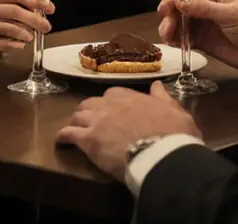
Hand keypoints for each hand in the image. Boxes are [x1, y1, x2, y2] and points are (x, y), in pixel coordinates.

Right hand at [0, 0, 53, 58]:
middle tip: (47, 26)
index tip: (48, 7)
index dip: (35, 0)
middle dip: (37, 19)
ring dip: (26, 33)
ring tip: (31, 37)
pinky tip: (19, 46)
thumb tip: (26, 10)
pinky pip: (0, 43)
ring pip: (11, 28)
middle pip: (17, 11)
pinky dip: (13, 45)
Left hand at [55, 81, 201, 181]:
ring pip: (78, 115)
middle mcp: (112, 105)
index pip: (114, 93)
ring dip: (77, 121)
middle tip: (92, 121)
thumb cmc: (175, 134)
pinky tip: (61, 141)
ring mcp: (98, 121)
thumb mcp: (176, 111)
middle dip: (90, 110)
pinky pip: (68, 134)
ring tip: (76, 129)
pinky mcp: (88, 140)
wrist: (164, 153)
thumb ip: (164, 98)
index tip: (113, 110)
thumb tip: (157, 85)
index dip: (111, 102)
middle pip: (92, 102)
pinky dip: (63, 137)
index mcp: (132, 98)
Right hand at [158, 0, 237, 74]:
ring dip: (168, 27)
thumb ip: (204, 8)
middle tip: (167, 26)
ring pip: (177, 21)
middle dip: (169, 14)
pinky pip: (182, 36)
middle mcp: (204, 3)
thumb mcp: (230, 15)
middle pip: (178, 5)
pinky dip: (174, 39)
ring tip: (168, 36)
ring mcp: (201, 21)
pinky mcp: (199, 38)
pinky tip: (173, 43)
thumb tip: (180, 2)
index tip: (165, 8)